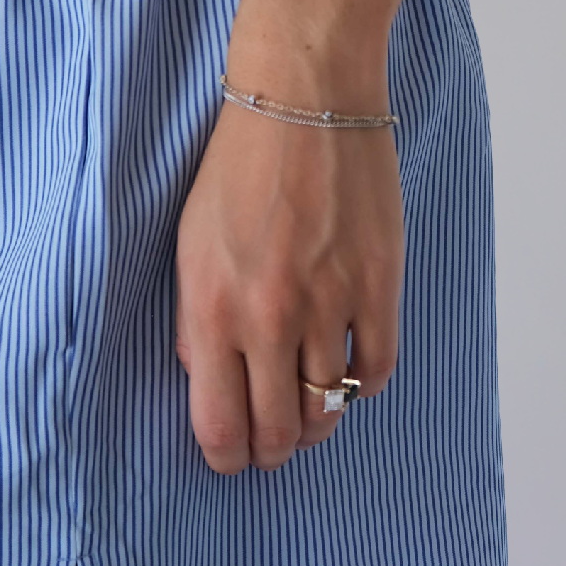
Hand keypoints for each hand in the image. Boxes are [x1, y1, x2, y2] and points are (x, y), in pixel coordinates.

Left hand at [174, 105, 403, 473]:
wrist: (301, 104)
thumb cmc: (235, 168)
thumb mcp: (186, 246)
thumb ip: (194, 318)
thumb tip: (204, 377)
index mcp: (211, 309)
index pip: (218, 422)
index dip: (225, 457)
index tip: (229, 462)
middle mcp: (268, 318)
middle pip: (277, 428)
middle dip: (271, 452)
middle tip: (270, 453)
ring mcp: (329, 304)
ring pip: (327, 406)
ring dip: (316, 426)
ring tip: (306, 423)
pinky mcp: (379, 285)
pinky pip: (376, 369)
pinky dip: (360, 386)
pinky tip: (345, 377)